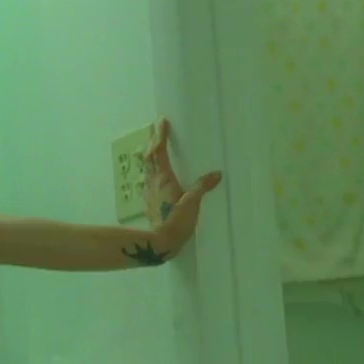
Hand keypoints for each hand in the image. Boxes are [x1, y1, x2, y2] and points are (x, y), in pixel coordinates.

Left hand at [143, 118, 222, 247]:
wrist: (160, 242)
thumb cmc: (176, 221)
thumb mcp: (193, 203)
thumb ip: (202, 186)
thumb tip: (216, 174)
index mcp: (163, 177)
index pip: (159, 151)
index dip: (160, 135)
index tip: (162, 122)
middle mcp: (153, 181)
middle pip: (149, 156)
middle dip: (153, 141)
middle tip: (156, 129)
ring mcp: (149, 191)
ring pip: (147, 167)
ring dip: (150, 154)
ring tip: (154, 147)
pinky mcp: (149, 201)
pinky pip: (149, 178)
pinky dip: (151, 169)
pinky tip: (155, 173)